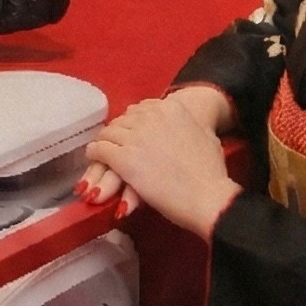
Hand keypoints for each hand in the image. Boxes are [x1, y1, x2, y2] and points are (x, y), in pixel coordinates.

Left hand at [78, 93, 239, 239]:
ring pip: (108, 133)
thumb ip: (189, 127)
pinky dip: (94, 154)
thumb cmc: (212, 173)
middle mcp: (151, 117)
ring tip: (100, 153)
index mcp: (171, 108)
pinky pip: (99, 150)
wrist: (207, 196)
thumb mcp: (205, 136)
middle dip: (118, 133)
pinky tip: (94, 159)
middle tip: (115, 145)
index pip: (141, 109)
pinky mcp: (123, 158)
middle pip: (123, 120)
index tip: (132, 133)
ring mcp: (135, 137)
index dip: (134, 123)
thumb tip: (185, 128)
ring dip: (104, 143)